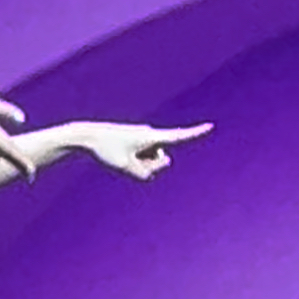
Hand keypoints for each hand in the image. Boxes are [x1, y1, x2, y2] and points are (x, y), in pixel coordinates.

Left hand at [81, 120, 212, 180]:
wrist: (88, 136)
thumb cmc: (106, 150)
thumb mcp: (127, 167)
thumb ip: (147, 172)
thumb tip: (161, 165)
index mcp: (149, 137)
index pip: (177, 136)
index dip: (195, 133)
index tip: (210, 126)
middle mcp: (149, 134)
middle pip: (160, 160)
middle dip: (149, 166)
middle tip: (127, 161)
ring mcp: (143, 138)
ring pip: (151, 160)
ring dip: (140, 164)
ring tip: (120, 156)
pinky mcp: (137, 141)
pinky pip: (143, 158)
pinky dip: (135, 161)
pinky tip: (119, 154)